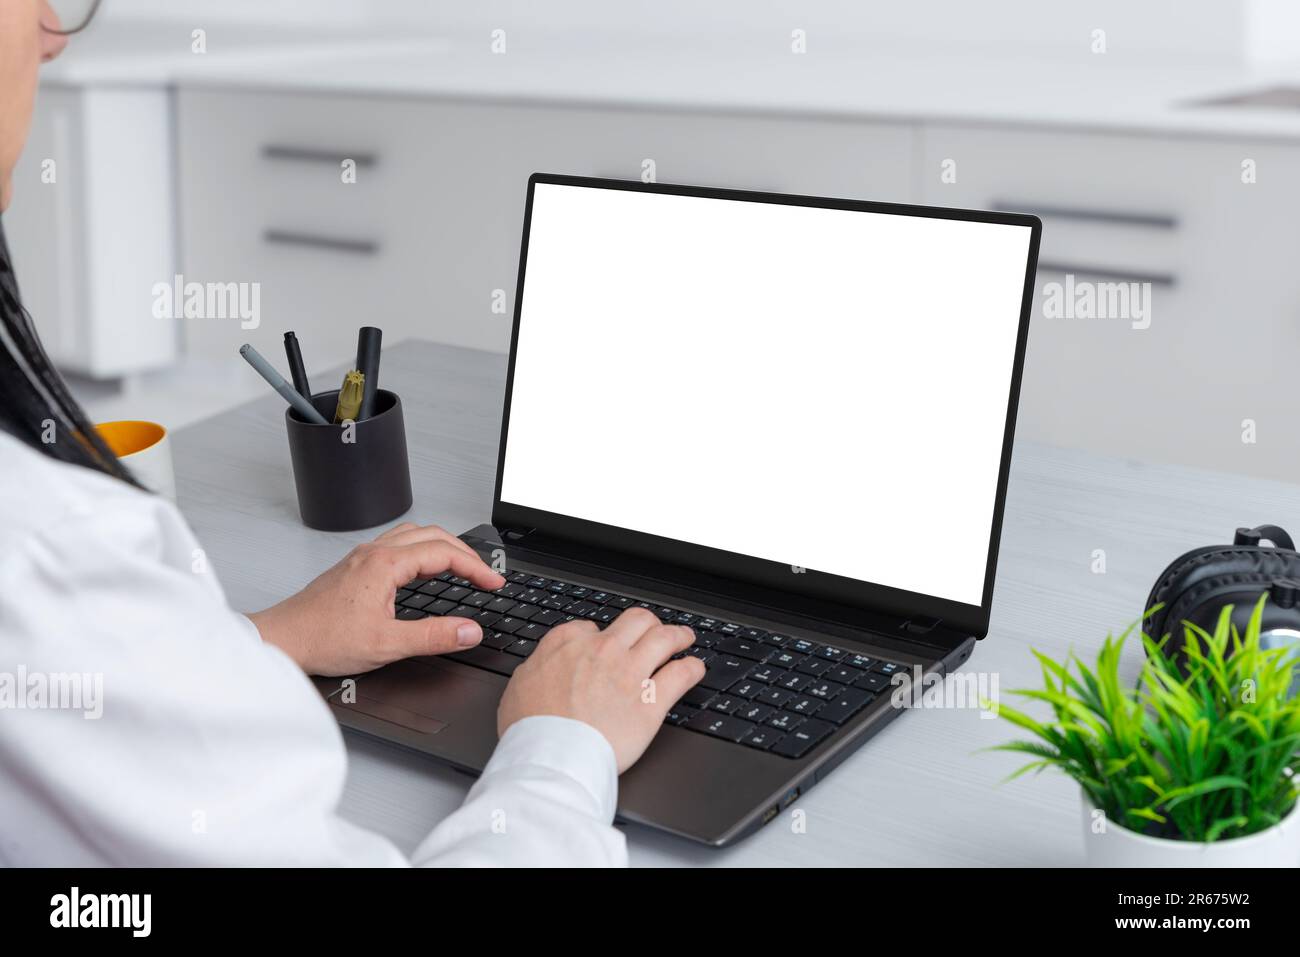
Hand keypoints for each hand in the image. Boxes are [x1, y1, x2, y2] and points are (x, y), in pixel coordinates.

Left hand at [249, 522, 504, 675]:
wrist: (282, 639)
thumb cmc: (322, 639)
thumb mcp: (386, 644)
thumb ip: (433, 637)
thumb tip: (469, 630)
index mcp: (384, 564)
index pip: (444, 553)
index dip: (476, 567)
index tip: (493, 582)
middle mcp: (373, 552)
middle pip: (433, 535)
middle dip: (465, 552)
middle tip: (485, 575)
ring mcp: (362, 557)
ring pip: (414, 535)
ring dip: (443, 546)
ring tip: (462, 566)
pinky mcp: (355, 566)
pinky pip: (398, 545)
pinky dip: (423, 551)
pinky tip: (424, 570)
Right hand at [498, 608, 706, 772]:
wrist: (551, 756)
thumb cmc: (531, 728)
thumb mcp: (519, 686)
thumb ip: (538, 668)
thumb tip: (542, 666)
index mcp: (568, 643)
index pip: (592, 627)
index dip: (602, 637)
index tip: (607, 644)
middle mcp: (603, 650)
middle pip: (636, 621)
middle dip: (648, 623)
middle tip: (655, 629)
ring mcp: (630, 672)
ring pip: (665, 638)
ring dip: (678, 635)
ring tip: (684, 638)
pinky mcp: (652, 700)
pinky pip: (681, 675)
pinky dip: (692, 669)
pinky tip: (694, 669)